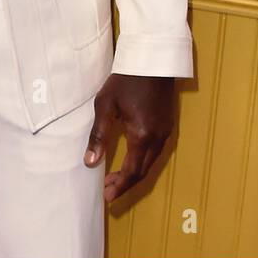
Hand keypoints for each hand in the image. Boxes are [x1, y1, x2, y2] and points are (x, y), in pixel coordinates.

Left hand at [83, 73, 175, 202]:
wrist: (152, 60)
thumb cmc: (125, 80)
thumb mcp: (105, 105)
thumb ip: (98, 135)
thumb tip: (90, 163)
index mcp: (142, 136)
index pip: (132, 172)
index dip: (119, 187)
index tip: (107, 197)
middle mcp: (158, 139)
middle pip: (143, 171)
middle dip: (125, 183)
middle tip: (108, 190)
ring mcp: (165, 132)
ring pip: (150, 163)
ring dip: (133, 173)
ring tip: (115, 178)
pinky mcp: (167, 125)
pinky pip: (155, 152)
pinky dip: (142, 161)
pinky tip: (130, 159)